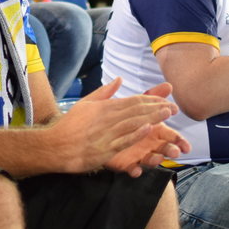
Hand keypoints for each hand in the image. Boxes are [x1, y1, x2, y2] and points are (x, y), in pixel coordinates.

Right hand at [53, 77, 179, 174]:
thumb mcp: (85, 104)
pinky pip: (123, 140)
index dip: (150, 100)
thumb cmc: (69, 126)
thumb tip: (119, 80)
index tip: (164, 99)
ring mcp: (106, 133)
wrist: (54, 146)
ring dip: (151, 118)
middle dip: (156, 108)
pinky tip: (148, 129)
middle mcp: (107, 118)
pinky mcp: (104, 149)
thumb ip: (104, 92)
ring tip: (167, 114)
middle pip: (136, 110)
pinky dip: (136, 134)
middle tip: (174, 107)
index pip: (132, 101)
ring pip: (133, 123)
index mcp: (104, 107)